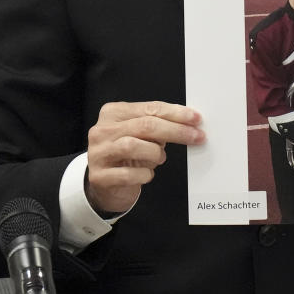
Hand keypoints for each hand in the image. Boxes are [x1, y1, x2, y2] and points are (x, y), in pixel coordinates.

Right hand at [85, 101, 204, 214]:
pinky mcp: (99, 176)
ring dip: (155, 153)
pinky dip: (144, 174)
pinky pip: (128, 174)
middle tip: (196, 136)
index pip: (150, 108)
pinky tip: (147, 174)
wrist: (106, 184)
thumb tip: (188, 123)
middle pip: (145, 125)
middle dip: (176, 131)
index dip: (176, 114)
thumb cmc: (127, 155)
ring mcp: (98, 153)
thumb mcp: (141, 135)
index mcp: (113, 113)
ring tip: (160, 158)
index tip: (196, 119)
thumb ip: (158, 125)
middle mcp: (102, 130)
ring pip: (133, 146)